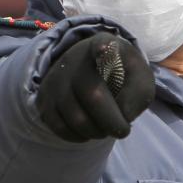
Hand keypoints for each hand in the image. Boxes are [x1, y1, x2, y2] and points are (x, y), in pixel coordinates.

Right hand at [36, 34, 154, 141]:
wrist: (91, 74)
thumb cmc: (121, 76)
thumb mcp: (138, 79)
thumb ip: (138, 94)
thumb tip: (122, 115)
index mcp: (103, 46)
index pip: (102, 45)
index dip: (103, 49)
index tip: (105, 49)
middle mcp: (74, 58)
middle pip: (93, 96)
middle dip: (111, 122)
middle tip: (122, 130)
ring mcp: (56, 79)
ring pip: (76, 118)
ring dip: (96, 132)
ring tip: (105, 128)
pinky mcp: (44, 98)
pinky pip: (60, 127)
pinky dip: (78, 136)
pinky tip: (88, 131)